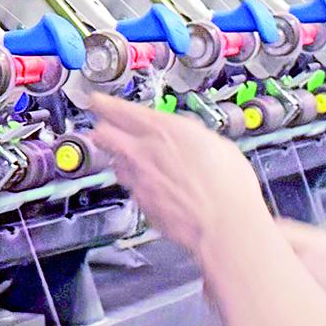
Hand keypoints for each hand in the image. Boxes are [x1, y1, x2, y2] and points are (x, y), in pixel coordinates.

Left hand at [82, 92, 270, 256]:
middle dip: (103, 129)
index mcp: (163, 129)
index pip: (118, 110)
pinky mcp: (141, 203)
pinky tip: (155, 186)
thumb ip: (191, 136)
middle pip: (103, 134)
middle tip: (106, 126)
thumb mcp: (216, 143)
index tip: (97, 101)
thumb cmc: (229, 185)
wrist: (224, 224)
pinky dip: (137, 183)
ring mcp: (138, 180)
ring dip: (120, 158)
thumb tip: (187, 136)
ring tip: (136, 159)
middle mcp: (143, 152)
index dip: (103, 104)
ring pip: (114, 162)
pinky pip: (131, 187)